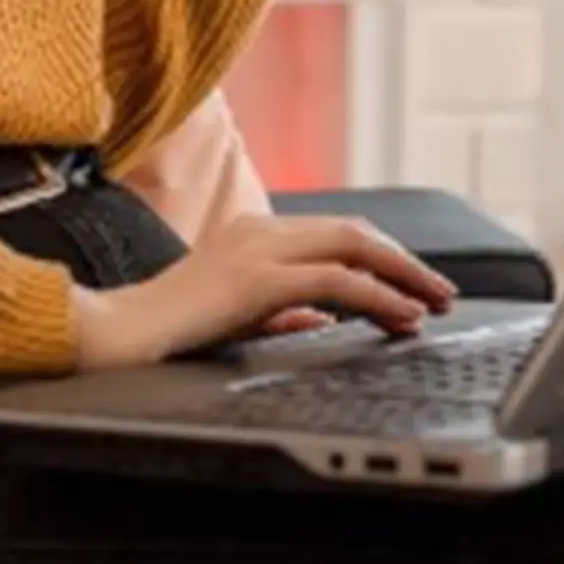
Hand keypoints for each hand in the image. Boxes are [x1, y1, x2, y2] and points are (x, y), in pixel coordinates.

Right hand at [70, 214, 458, 370]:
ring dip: (404, 275)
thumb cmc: (171, 329)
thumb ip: (281, 312)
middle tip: (442, 292)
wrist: (122, 333)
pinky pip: (337, 282)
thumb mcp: (238, 315)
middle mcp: (261, 229)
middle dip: (406, 261)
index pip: (335, 233)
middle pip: (355, 231)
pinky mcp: (260, 279)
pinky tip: (401, 316)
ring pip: (354, 247)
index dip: (382, 257)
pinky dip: (378, 298)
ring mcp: (260, 249)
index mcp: (255, 232)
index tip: (415, 286)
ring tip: (434, 303)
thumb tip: (323, 320)